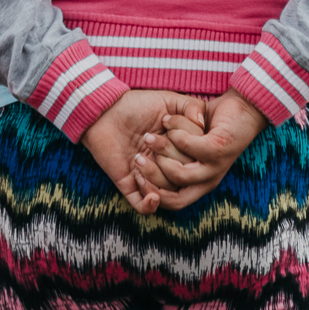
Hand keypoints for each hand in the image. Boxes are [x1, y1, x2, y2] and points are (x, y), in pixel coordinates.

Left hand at [83, 90, 207, 213]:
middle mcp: (168, 166)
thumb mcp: (168, 100)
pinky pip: (143, 208)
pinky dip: (147, 203)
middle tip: (148, 139)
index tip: (166, 125)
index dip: (185, 144)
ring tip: (139, 159)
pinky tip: (140, 179)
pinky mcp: (130, 185)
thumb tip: (203, 124)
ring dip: (154, 178)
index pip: (195, 160)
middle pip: (183, 178)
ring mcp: (149, 177)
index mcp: (180, 149)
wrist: (105, 110)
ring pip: (165, 196)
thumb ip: (191, 107)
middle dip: (168, 159)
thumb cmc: (137, 105)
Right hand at [141, 90, 268, 208]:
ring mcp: (215, 167)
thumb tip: (145, 167)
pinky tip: (167, 121)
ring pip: (180, 174)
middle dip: (150, 179)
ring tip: (150, 137)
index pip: (171, 202)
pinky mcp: (218, 149)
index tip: (134, 174)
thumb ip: (170, 156)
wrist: (244, 108)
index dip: (149, 193)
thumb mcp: (187, 145)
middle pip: (173, 198)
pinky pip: (189, 146)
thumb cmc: (212, 127)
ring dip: (160, 155)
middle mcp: (208, 180)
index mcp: (199, 183)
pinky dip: (175, 134)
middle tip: (137, 158)